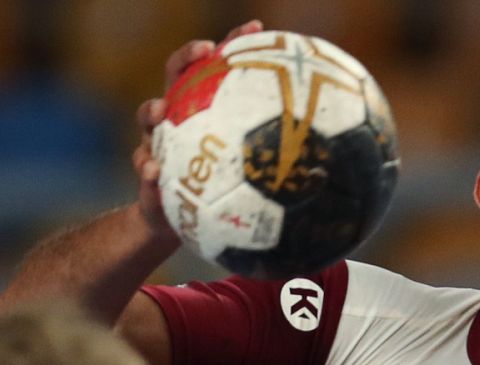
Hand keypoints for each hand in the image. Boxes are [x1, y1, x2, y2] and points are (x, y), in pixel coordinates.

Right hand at [133, 20, 263, 234]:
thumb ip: (281, 159)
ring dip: (151, 110)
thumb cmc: (226, 193)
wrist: (185, 221)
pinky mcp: (147, 171)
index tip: (256, 28)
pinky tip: (153, 173)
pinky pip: (143, 167)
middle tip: (204, 49)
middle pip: (176, 76)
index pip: (219, 69)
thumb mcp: (255, 174)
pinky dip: (147, 169)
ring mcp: (158, 142)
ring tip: (160, 112)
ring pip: (147, 117)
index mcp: (205, 111)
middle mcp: (178, 119)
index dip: (234, 45)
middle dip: (187, 58)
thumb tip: (336, 153)